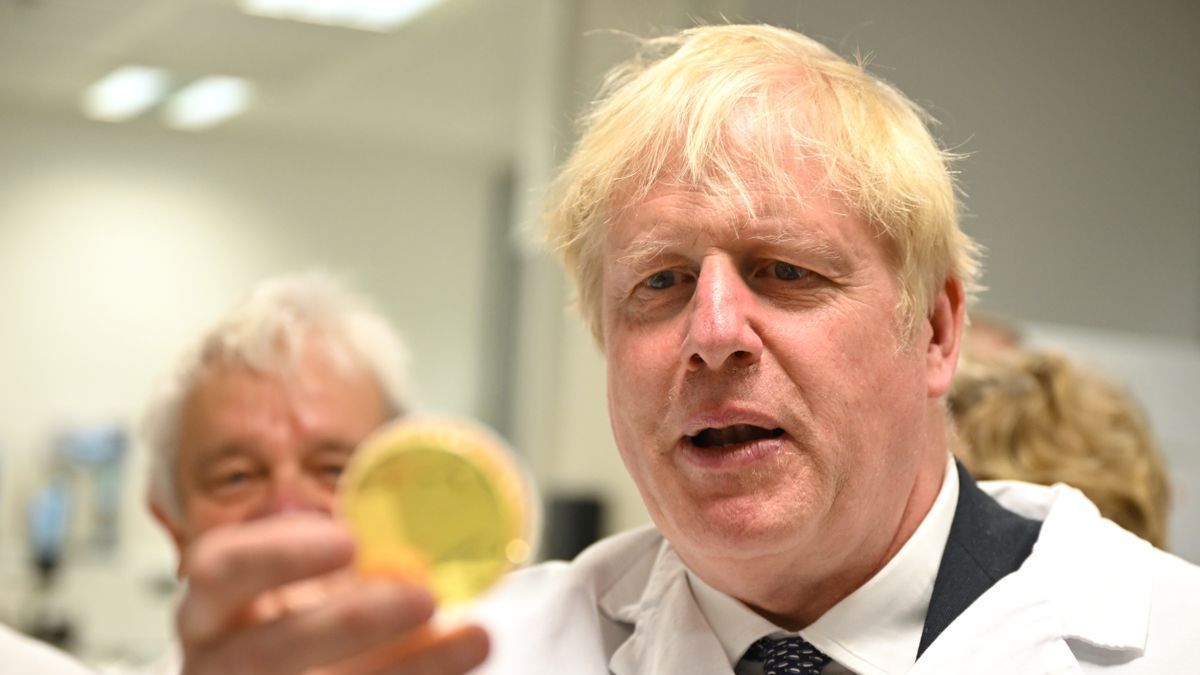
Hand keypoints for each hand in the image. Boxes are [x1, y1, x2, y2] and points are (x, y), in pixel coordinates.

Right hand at [177, 514, 488, 674]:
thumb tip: (424, 523)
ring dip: (406, 666)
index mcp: (212, 605)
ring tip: (472, 638)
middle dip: (352, 622)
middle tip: (424, 596)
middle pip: (270, 648)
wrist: (287, 673)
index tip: (348, 541)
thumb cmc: (296, 620)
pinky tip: (455, 665)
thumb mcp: (303, 581)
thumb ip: (346, 554)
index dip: (281, 554)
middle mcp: (218, 660)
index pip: (221, 569)